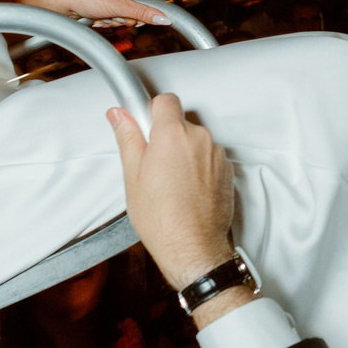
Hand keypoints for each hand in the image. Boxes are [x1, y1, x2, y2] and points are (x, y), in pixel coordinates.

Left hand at [15, 0, 168, 27]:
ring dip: (115, 20)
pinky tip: (98, 17)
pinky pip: (116, 18)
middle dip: (126, 17)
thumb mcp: (119, 7)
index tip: (139, 19)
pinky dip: (108, 21)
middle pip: (139, 9)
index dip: (146, 11)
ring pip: (127, 16)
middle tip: (113, 14)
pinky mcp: (106, 4)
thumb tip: (165, 19)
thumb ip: (144, 13)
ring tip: (102, 14)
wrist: (61, 3)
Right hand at [106, 94, 237, 304]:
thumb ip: (128, 137)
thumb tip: (119, 114)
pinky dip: (199, 167)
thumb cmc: (162, 217)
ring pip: (196, 141)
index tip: (145, 126)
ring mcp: (217, 154)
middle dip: (168, 137)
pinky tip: (187, 190)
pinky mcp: (228, 170)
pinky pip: (209, 158)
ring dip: (185, 153)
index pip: (165, 100)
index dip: (153, 112)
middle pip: (181, 122)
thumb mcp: (132, 175)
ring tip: (171, 183)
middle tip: (154, 164)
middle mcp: (200, 138)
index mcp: (173, 134)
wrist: (192, 247)